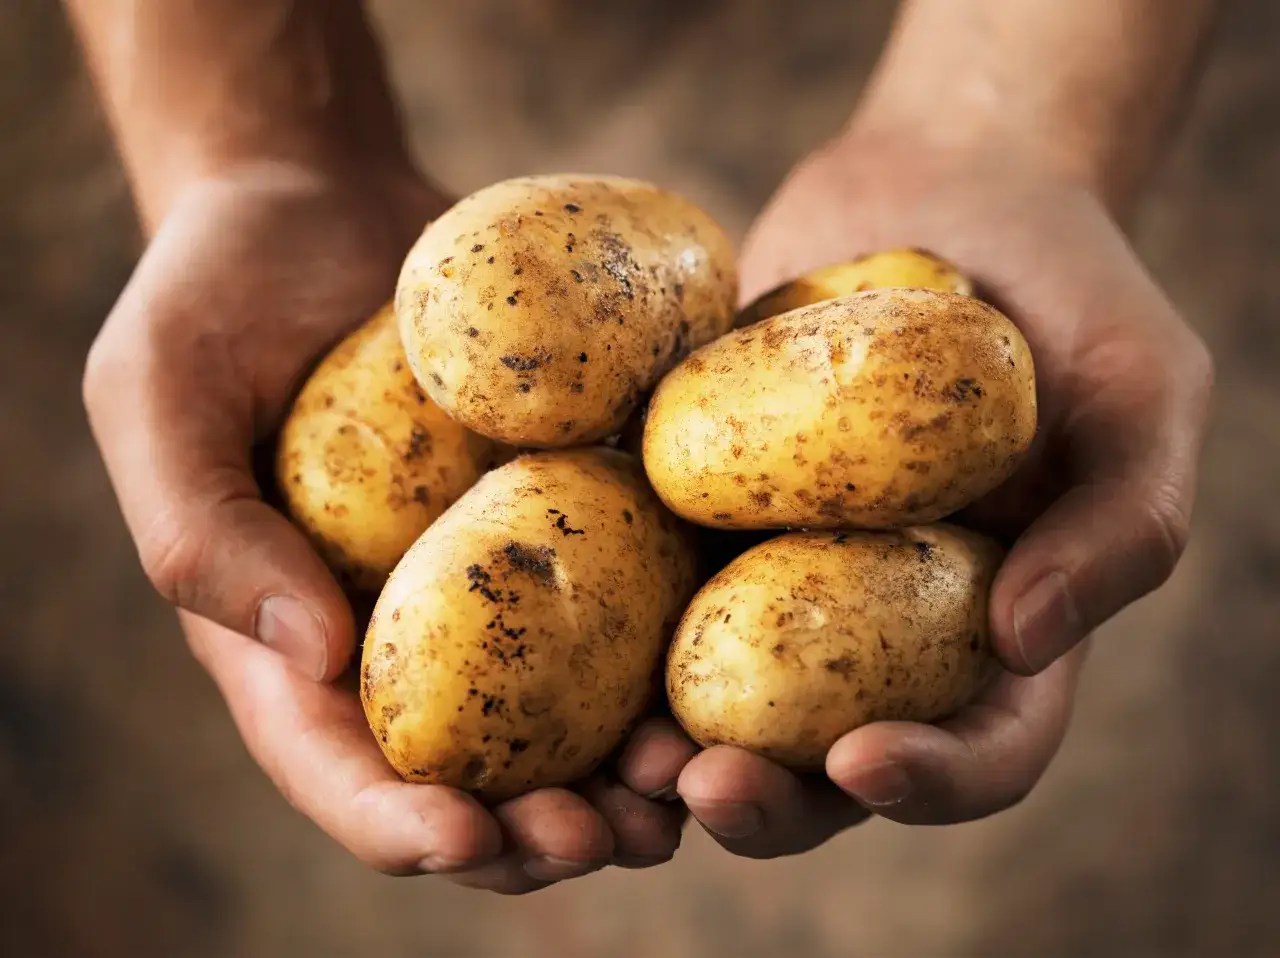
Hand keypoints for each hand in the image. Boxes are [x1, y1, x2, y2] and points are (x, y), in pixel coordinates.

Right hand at [83, 160, 689, 891]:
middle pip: (473, 772)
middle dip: (537, 831)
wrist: (328, 202)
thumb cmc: (218, 293)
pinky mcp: (569, 516)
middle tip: (608, 838)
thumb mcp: (159, 392)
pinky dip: (678, 650)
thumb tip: (310, 656)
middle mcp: (405, 632)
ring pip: (569, 715)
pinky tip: (732, 667)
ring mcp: (497, 581)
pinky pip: (629, 599)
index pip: (337, 765)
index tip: (463, 839)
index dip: (396, 824)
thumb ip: (202, 528)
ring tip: (691, 789)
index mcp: (291, 637)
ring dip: (630, 773)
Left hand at [673, 128, 1212, 854]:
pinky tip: (560, 622)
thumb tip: (1024, 640)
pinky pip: (647, 579)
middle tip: (701, 786)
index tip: (865, 762)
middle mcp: (882, 624)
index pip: (982, 747)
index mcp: (997, 624)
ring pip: (720, 698)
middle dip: (768, 799)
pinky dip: (605, 622)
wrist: (942, 189)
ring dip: (667, 747)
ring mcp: (779, 572)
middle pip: (827, 761)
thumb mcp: (1142, 390)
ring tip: (621, 752)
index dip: (932, 782)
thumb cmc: (1067, 289)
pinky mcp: (700, 509)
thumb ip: (1122, 521)